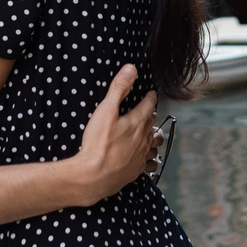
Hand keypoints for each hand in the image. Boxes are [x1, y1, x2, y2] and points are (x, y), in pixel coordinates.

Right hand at [66, 65, 159, 204]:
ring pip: (154, 144)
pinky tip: (148, 159)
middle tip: (149, 111)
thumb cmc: (97, 144)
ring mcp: (140, 157)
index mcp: (136, 123)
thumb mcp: (105, 111)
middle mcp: (142, 140)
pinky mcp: (135, 172)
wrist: (93, 177)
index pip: (149, 106)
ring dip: (154, 136)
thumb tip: (131, 69)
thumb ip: (118, 89)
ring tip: (153, 133)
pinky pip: (149, 164)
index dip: (150, 98)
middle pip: (152, 124)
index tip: (152, 93)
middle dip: (151, 115)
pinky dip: (151, 158)